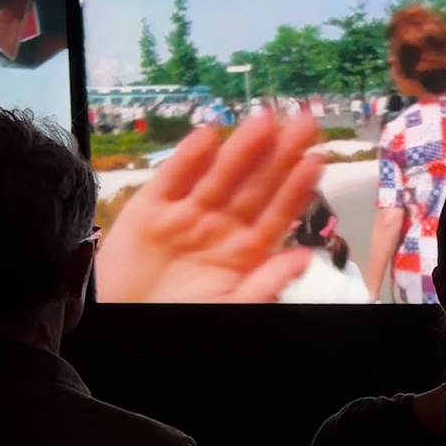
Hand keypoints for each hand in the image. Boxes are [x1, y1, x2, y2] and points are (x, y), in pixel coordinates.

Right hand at [95, 113, 323, 302]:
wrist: (128, 324)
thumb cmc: (184, 317)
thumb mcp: (233, 305)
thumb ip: (268, 282)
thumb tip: (305, 257)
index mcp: (246, 249)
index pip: (279, 212)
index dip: (297, 186)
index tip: (316, 161)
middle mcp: (221, 226)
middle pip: (255, 185)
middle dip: (279, 155)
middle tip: (302, 124)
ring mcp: (187, 214)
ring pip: (219, 175)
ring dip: (242, 148)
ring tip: (265, 121)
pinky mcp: (149, 210)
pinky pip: (172, 179)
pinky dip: (187, 158)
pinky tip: (207, 136)